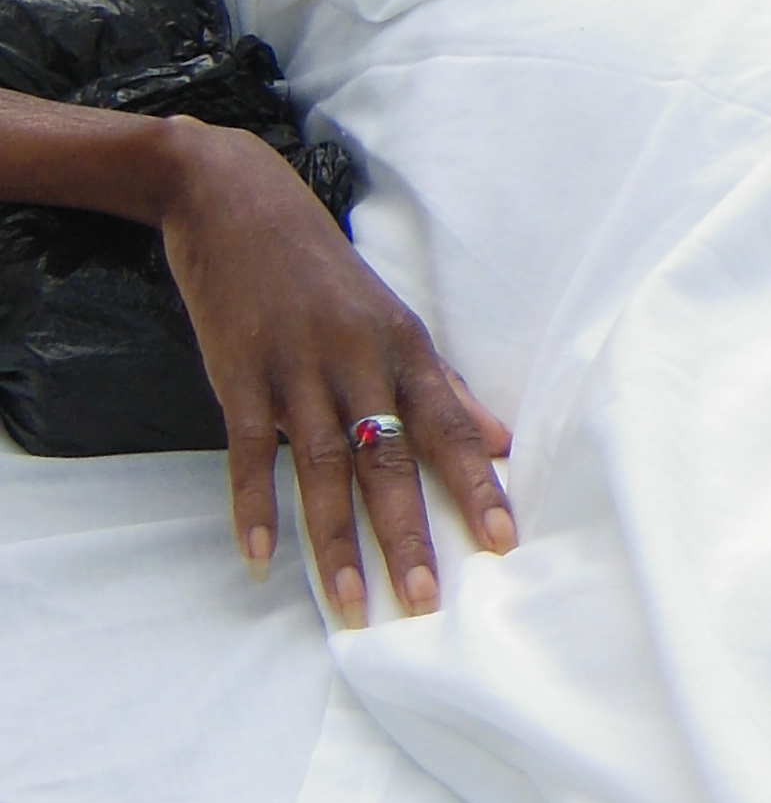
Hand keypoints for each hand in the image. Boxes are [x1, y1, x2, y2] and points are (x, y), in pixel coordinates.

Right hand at [155, 121, 512, 626]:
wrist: (236, 200)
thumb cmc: (322, 271)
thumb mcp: (392, 318)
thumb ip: (444, 386)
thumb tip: (500, 442)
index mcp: (403, 345)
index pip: (450, 426)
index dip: (477, 484)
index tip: (503, 542)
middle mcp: (356, 357)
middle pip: (389, 455)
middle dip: (409, 531)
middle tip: (426, 600)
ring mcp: (295, 364)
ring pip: (320, 464)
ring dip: (335, 538)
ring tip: (350, 603)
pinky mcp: (238, 371)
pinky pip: (245, 448)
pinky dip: (252, 504)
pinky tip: (262, 555)